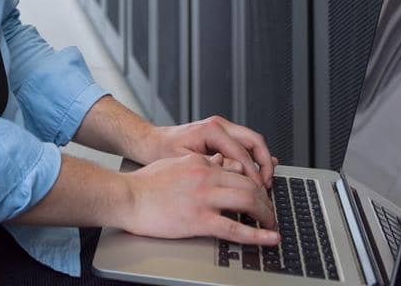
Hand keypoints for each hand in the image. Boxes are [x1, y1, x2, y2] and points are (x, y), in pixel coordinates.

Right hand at [122, 153, 278, 244]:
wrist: (127, 197)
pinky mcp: (198, 219)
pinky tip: (269, 238)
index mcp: (200, 162)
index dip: (255, 183)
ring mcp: (203, 197)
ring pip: (248, 201)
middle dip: (266, 199)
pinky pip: (235, 228)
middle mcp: (206, 176)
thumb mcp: (176, 164)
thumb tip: (221, 162)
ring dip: (267, 214)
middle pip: (250, 184)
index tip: (262, 194)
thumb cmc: (146, 183)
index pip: (239, 168)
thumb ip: (201, 163)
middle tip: (271, 211)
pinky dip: (257, 235)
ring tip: (273, 224)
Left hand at [136, 114, 277, 189]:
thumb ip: (212, 166)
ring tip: (265, 183)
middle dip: (265, 164)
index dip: (253, 174)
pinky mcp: (222, 135)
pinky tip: (259, 173)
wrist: (151, 143)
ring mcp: (222, 128)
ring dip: (261, 161)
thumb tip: (239, 171)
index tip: (259, 192)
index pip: (242, 152)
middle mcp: (219, 125)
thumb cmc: (163, 152)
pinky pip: (245, 145)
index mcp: (211, 130)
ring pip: (253, 141)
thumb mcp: (185, 163)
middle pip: (255, 141)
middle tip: (267, 186)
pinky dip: (254, 158)